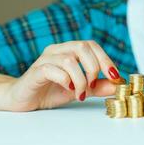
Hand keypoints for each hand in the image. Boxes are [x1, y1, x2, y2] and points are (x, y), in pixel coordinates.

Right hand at [6, 41, 121, 111]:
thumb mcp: (81, 89)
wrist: (26, 99)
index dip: (105, 59)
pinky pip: (52, 69)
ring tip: (80, 93)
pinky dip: (65, 80)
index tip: (114, 76)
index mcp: (69, 50)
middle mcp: (58, 50)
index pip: (91, 45)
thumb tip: (117, 85)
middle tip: (92, 85)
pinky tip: (68, 89)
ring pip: (69, 59)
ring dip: (80, 79)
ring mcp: (45, 59)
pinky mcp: (35, 71)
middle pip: (82, 46)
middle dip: (93, 68)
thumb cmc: (52, 91)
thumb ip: (98, 86)